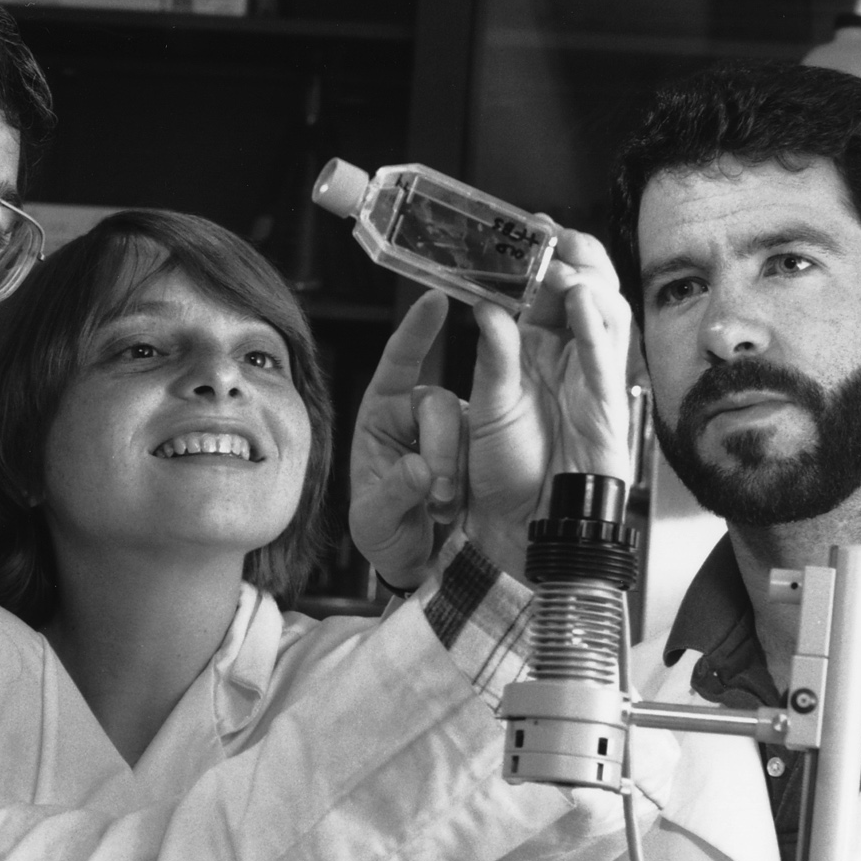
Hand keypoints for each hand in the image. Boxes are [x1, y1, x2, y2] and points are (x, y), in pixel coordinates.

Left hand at [347, 291, 462, 590]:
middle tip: (435, 497)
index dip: (416, 332)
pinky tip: (457, 506)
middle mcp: (416, 413)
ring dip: (456, 470)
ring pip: (468, 427)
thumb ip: (392, 494)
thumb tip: (420, 469)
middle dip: (440, 451)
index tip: (436, 299)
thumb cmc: (384, 534)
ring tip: (440, 508)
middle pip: (440, 404)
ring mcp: (452, 429)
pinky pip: (486, 448)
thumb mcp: (375, 521)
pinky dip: (472, 478)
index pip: (397, 364)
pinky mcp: (479, 447)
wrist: (416, 560)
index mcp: (380, 416)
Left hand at [462, 229, 635, 577]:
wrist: (528, 525)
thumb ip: (493, 358)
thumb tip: (487, 308)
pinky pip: (606, 359)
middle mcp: (569, 357)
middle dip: (571, 254)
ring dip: (586, 282)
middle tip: (549, 231)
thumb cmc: (509, 470)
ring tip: (562, 261)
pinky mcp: (608, 406)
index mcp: (537, 350)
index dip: (541, 255)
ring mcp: (593, 378)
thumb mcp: (488, 406)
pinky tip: (583, 301)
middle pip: (584, 287)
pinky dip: (596, 328)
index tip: (526, 226)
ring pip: (605, 312)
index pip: (546, 288)